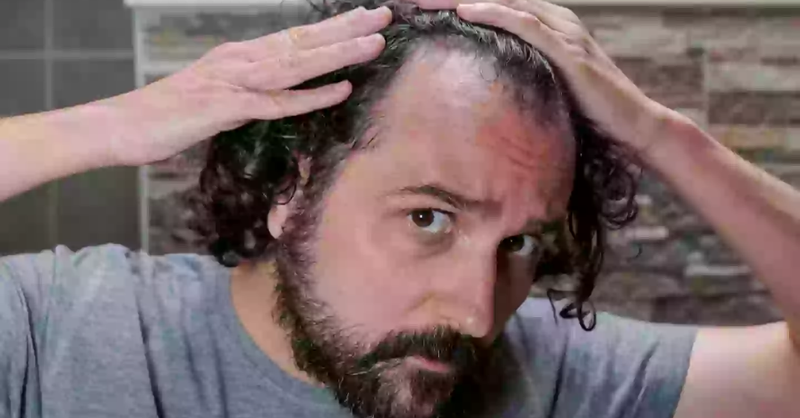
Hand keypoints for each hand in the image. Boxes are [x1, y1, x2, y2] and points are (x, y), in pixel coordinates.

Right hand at [102, 6, 390, 165]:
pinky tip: (339, 89)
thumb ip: (249, 95)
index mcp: (240, 57)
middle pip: (302, 41)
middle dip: (346, 29)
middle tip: (383, 15)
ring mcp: (234, 81)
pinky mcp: (226, 106)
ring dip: (337, 53)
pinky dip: (310, 95)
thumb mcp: (218, 99)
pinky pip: (276, 101)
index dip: (331, 29)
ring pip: (296, 63)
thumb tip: (276, 97)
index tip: (363, 18)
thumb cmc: (169, 114)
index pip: (294, 38)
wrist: (122, 125)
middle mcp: (241, 60)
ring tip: (373, 42)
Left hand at [415, 0, 674, 153]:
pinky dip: (494, 13)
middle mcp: (555, 20)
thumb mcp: (548, 86)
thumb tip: (486, 88)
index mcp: (548, 26)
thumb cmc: (590, 111)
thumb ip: (522, 76)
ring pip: (506, 3)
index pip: (497, 6)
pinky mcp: (568, 50)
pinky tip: (465, 10)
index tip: (422, 6)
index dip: (460, 3)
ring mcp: (563, 31)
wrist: (633, 126)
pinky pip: (525, 24)